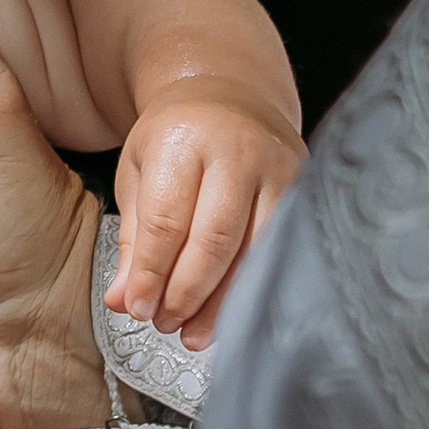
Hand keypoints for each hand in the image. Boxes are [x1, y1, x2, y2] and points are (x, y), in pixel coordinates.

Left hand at [108, 79, 302, 347]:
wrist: (229, 95)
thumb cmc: (177, 138)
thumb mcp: (139, 173)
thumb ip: (132, 239)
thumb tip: (122, 301)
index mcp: (184, 140)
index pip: (166, 221)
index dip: (152, 274)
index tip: (138, 309)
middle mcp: (237, 150)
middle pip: (214, 240)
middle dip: (186, 293)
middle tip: (165, 323)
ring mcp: (279, 167)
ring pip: (255, 251)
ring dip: (223, 302)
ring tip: (194, 333)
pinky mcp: (305, 186)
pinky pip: (281, 249)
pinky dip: (255, 286)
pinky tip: (233, 312)